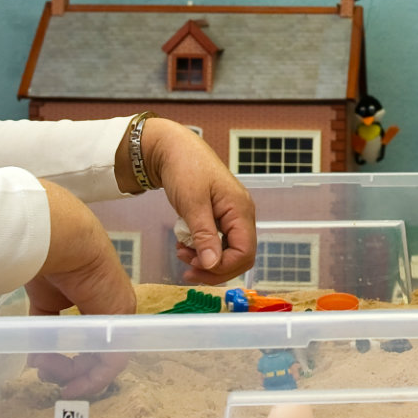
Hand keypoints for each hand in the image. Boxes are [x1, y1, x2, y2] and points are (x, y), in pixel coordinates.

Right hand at [26, 180, 135, 397]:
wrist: (62, 242)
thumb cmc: (51, 260)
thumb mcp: (46, 303)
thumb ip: (48, 330)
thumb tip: (38, 358)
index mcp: (97, 301)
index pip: (92, 341)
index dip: (74, 363)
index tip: (51, 373)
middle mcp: (111, 311)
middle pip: (99, 354)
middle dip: (73, 372)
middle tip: (50, 379)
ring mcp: (119, 316)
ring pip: (106, 359)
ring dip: (78, 375)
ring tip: (51, 374)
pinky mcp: (121, 321)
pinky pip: (113, 358)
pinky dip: (94, 376)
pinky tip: (72, 382)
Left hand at [144, 118, 255, 283]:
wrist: (172, 148)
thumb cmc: (184, 168)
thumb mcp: (192, 204)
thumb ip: (204, 235)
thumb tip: (212, 264)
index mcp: (240, 210)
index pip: (244, 252)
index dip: (222, 267)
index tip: (196, 267)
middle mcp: (241, 214)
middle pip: (239, 255)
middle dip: (213, 267)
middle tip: (187, 268)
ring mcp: (231, 215)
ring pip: (227, 250)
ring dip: (205, 259)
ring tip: (181, 253)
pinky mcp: (220, 216)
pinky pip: (217, 241)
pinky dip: (201, 248)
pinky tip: (184, 244)